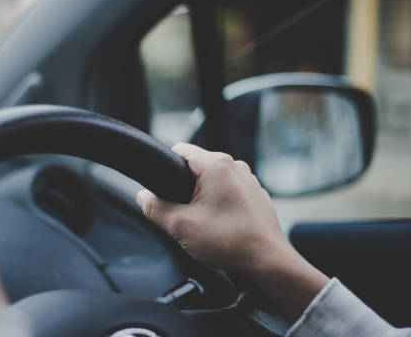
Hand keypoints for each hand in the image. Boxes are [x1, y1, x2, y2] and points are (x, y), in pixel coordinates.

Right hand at [136, 143, 328, 319]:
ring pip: (212, 180)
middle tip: (183, 214)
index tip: (164, 188)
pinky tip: (221, 226)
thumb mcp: (180, 226)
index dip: (166, 167)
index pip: (179, 150)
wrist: (267, 261)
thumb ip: (155, 208)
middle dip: (184, 187)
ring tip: (204, 223)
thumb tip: (143, 197)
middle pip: (196, 166)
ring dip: (203, 197)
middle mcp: (235, 166)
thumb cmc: (230, 241)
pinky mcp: (255, 194)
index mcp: (216, 164)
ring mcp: (248, 179)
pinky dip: (221, 204)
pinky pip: (229, 192)